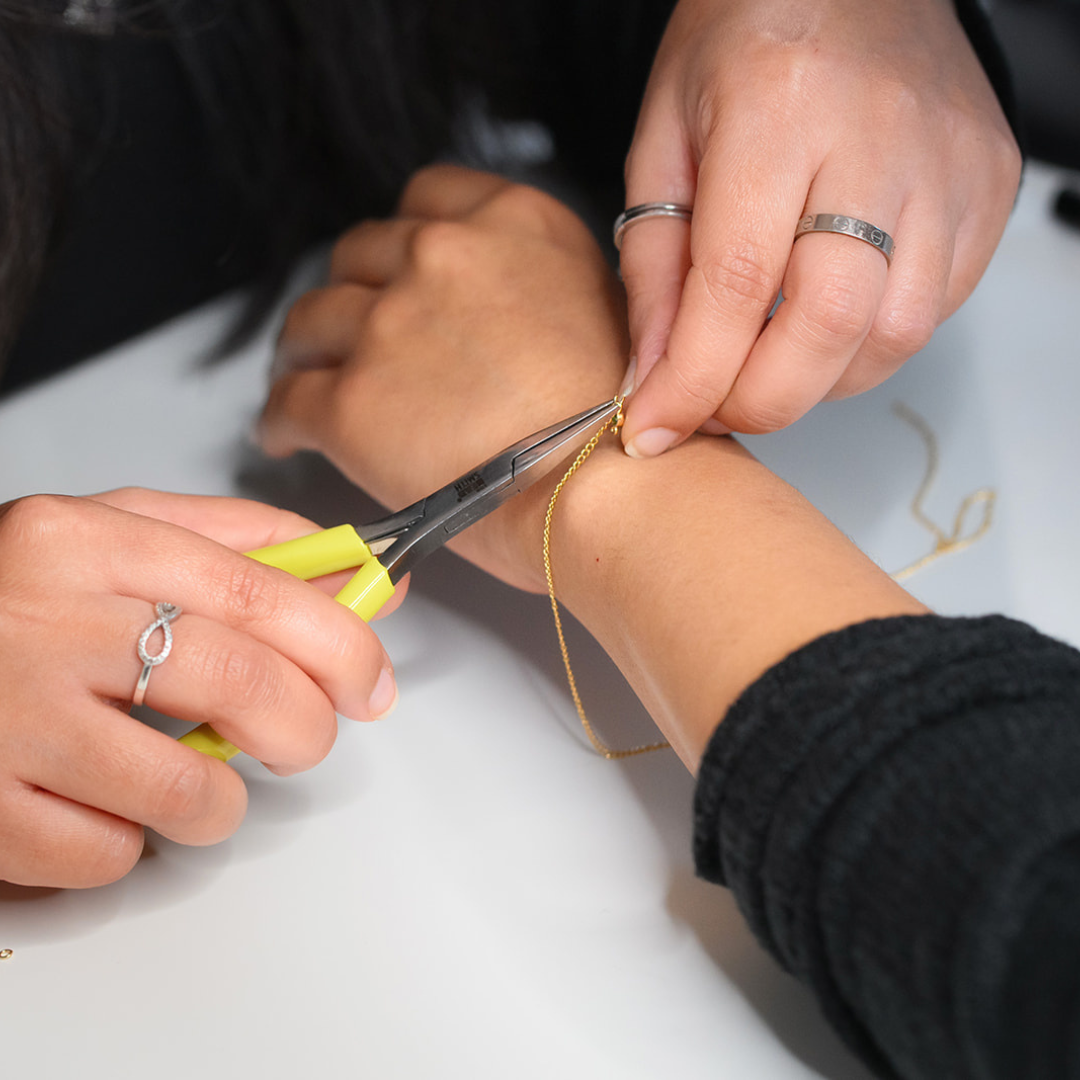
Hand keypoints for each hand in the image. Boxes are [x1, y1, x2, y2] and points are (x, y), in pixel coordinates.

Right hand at [0, 488, 397, 887]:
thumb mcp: (118, 535)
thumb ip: (243, 548)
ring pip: (183, 789)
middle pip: (238, 682)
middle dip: (305, 727)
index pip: (259, 593)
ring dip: (222, 802)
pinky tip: (107, 803)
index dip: (341, 643)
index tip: (372, 680)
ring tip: (200, 781)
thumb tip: (364, 580)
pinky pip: (103, 854)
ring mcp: (4, 717)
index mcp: (88, 541)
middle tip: (306, 739)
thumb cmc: (12, 594)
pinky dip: (130, 845)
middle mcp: (44, 619)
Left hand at [260, 165, 627, 592]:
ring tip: (307, 380)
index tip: (394, 270)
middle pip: (360, 256)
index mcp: (511, 224)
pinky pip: (287, 400)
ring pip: (311, 321)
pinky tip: (286, 433)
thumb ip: (535, 287)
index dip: (402, 243)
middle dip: (354, 294)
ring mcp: (389, 325)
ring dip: (306, 350)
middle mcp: (442, 257)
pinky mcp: (350, 403)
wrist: (608, 489)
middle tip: (352, 334)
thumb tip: (497, 314)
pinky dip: (281, 418)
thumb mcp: (601, 310)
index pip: (424, 200)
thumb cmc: (623, 426)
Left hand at [619, 0, 1020, 449]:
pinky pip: (933, 310)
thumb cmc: (748, 40)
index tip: (656, 426)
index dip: (693, 381)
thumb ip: (656, 267)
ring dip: (817, 379)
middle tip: (714, 406)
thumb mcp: (664, 141)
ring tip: (767, 356)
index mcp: (779, 109)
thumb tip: (655, 377)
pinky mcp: (986, 189)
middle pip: (831, 325)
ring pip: (892, 335)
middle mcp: (878, 137)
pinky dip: (866, 343)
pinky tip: (826, 315)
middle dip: (760, 400)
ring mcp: (948, 165)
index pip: (739, 285)